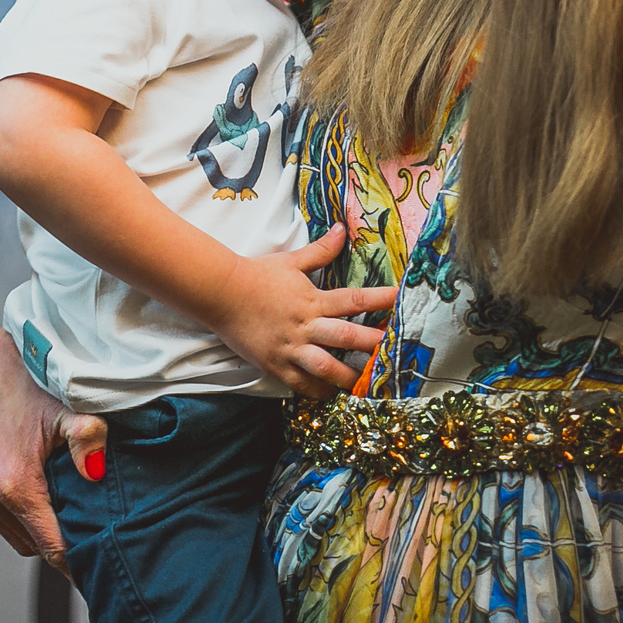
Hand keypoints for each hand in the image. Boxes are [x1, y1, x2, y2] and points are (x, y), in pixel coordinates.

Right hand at [0, 330, 107, 577]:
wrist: (6, 357)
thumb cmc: (41, 381)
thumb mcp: (73, 408)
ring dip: (36, 526)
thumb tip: (95, 474)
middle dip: (58, 541)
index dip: (76, 562)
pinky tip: (40, 488)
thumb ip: (89, 441)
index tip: (97, 569)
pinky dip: (17, 512)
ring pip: (13, 532)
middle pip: (31, 544)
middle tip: (89, 529)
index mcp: (12, 483)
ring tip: (65, 505)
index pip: (49, 547)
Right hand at [209, 225, 391, 400]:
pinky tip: (330, 393)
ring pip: (326, 367)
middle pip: (347, 338)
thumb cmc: (257, 275)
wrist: (221, 293)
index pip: (353, 300)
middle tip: (395, 352)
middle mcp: (305, 326)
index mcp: (313, 300)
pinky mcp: (275, 364)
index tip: (400, 300)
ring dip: (348, 376)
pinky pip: (300, 383)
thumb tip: (341, 229)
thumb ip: (320, 250)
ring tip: (366, 384)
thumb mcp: (291, 261)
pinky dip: (317, 390)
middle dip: (373, 346)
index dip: (379, 299)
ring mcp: (290, 348)